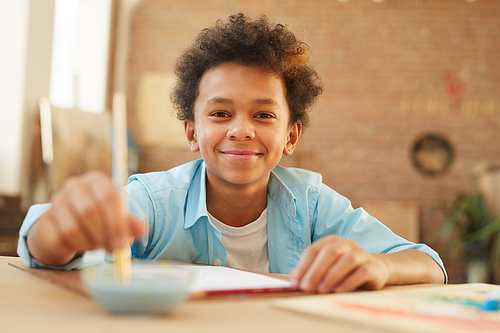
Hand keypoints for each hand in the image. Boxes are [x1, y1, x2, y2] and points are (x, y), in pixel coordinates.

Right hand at [27, 171, 144, 266]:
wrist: (66, 227)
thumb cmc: (98, 220)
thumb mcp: (117, 219)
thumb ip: (131, 224)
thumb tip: (142, 229)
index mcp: (96, 181)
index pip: (108, 195)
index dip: (117, 221)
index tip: (124, 241)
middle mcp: (74, 187)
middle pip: (89, 210)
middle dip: (105, 234)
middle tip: (114, 250)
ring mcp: (56, 203)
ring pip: (73, 227)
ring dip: (91, 242)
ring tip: (99, 245)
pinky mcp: (44, 221)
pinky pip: (61, 239)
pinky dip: (77, 247)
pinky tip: (84, 245)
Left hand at [289, 235, 388, 292]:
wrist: (376, 269)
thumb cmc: (345, 270)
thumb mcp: (327, 268)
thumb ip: (310, 272)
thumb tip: (293, 280)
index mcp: (332, 241)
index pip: (314, 250)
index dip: (303, 266)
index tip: (295, 282)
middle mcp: (347, 244)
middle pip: (329, 253)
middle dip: (316, 271)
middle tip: (306, 288)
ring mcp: (361, 253)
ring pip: (346, 260)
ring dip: (331, 276)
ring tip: (321, 291)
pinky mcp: (372, 266)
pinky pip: (360, 272)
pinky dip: (348, 282)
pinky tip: (338, 292)